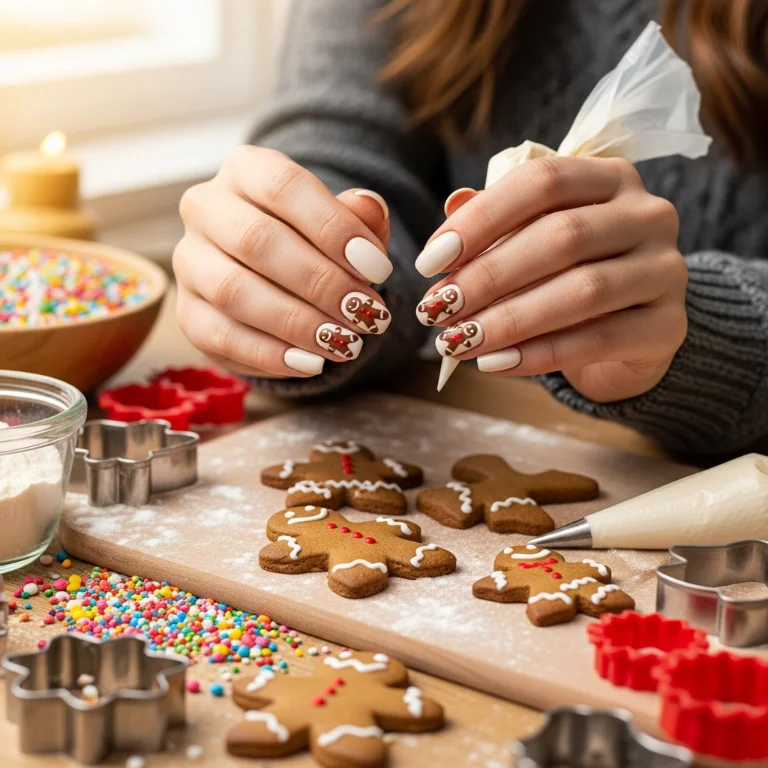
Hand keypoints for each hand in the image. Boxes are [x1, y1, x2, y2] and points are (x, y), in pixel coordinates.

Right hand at [174, 146, 392, 378]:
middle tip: (366, 314)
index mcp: (246, 170)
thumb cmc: (315, 240)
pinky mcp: (187, 312)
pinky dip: (270, 354)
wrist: (277, 273)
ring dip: (296, 323)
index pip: (284, 187)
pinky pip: (220, 336)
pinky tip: (313, 364)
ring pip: (233, 291)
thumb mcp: (345, 222)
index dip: (333, 229)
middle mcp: (206, 208)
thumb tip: (369, 208)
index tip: (379, 270)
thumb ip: (361, 216)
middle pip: (256, 240)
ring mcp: (189, 261)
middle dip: (320, 283)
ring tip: (347, 343)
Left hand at [415, 156, 687, 402]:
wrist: (629, 334)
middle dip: (488, 276)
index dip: (480, 220)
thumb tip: (452, 208)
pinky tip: (495, 364)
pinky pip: (599, 340)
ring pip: (582, 290)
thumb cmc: (568, 276)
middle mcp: (648, 214)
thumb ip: (498, 223)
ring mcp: (666, 270)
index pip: (541, 182)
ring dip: (509, 319)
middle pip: (562, 237)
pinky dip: (539, 354)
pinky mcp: (669, 326)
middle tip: (436, 309)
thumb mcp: (532, 241)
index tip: (430, 261)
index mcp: (609, 177)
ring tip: (456, 341)